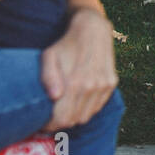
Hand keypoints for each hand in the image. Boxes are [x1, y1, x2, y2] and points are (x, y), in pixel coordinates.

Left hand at [40, 8, 117, 129]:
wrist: (93, 29)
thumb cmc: (65, 44)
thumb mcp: (49, 56)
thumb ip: (48, 77)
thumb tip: (54, 97)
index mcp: (74, 83)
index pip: (62, 119)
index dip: (50, 125)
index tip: (43, 123)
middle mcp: (91, 87)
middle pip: (73, 120)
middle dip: (60, 122)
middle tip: (51, 116)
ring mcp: (103, 86)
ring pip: (85, 116)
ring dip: (73, 116)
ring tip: (64, 108)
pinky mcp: (111, 84)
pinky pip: (96, 107)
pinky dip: (86, 108)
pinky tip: (78, 99)